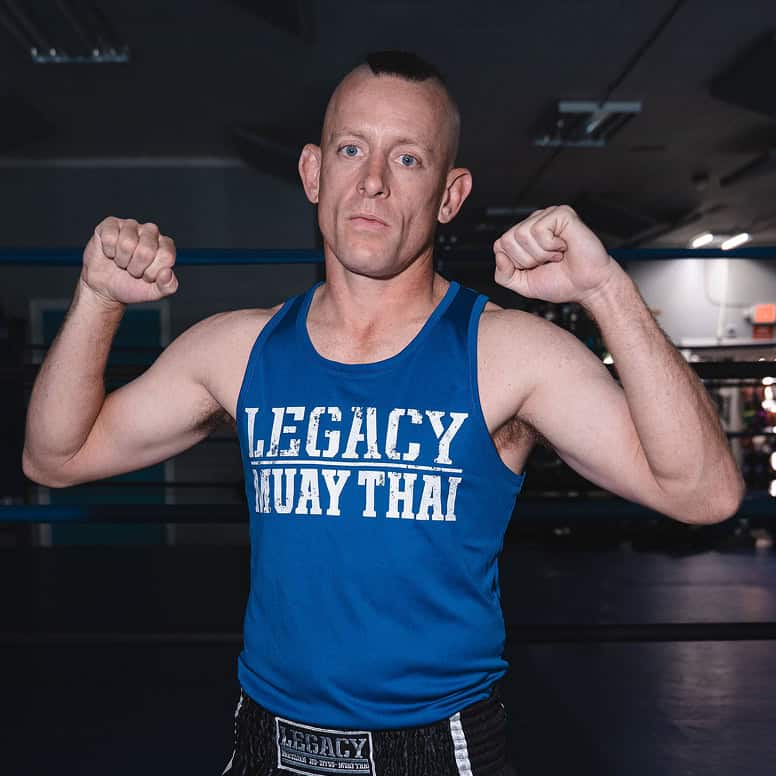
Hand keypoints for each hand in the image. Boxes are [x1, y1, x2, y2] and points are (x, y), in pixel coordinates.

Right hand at [81, 217, 178, 305]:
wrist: (106, 287)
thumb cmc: (133, 286)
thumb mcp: (155, 292)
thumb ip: (168, 286)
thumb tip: (167, 272)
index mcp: (165, 246)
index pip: (166, 256)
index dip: (153, 272)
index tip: (147, 276)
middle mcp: (151, 232)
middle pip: (146, 250)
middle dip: (136, 268)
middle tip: (132, 271)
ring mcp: (131, 226)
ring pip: (127, 243)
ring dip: (122, 260)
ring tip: (122, 263)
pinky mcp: (111, 224)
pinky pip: (110, 237)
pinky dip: (109, 251)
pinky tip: (110, 253)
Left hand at [493, 205, 617, 304]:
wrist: (589, 286)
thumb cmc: (561, 283)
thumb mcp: (523, 285)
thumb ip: (504, 275)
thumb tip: (499, 255)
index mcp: (523, 236)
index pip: (499, 246)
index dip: (516, 264)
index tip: (535, 268)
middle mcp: (533, 222)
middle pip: (508, 240)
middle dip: (527, 260)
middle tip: (547, 262)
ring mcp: (547, 215)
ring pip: (521, 234)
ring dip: (541, 254)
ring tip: (556, 255)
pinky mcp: (561, 213)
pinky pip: (539, 229)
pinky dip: (551, 246)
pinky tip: (564, 247)